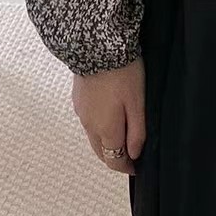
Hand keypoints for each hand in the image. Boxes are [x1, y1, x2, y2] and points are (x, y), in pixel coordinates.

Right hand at [72, 57, 145, 174]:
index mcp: (105, 129)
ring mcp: (81, 113)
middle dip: (115, 157)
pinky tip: (109, 118)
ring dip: (106, 143)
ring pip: (93, 137)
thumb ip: (137, 131)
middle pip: (101, 152)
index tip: (137, 167)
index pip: (113, 160)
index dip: (125, 167)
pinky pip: (88, 123)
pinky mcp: (78, 100)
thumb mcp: (138, 103)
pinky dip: (99, 128)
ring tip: (123, 137)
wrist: (96, 47)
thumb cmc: (123, 74)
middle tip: (131, 156)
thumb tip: (134, 154)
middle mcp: (89, 126)